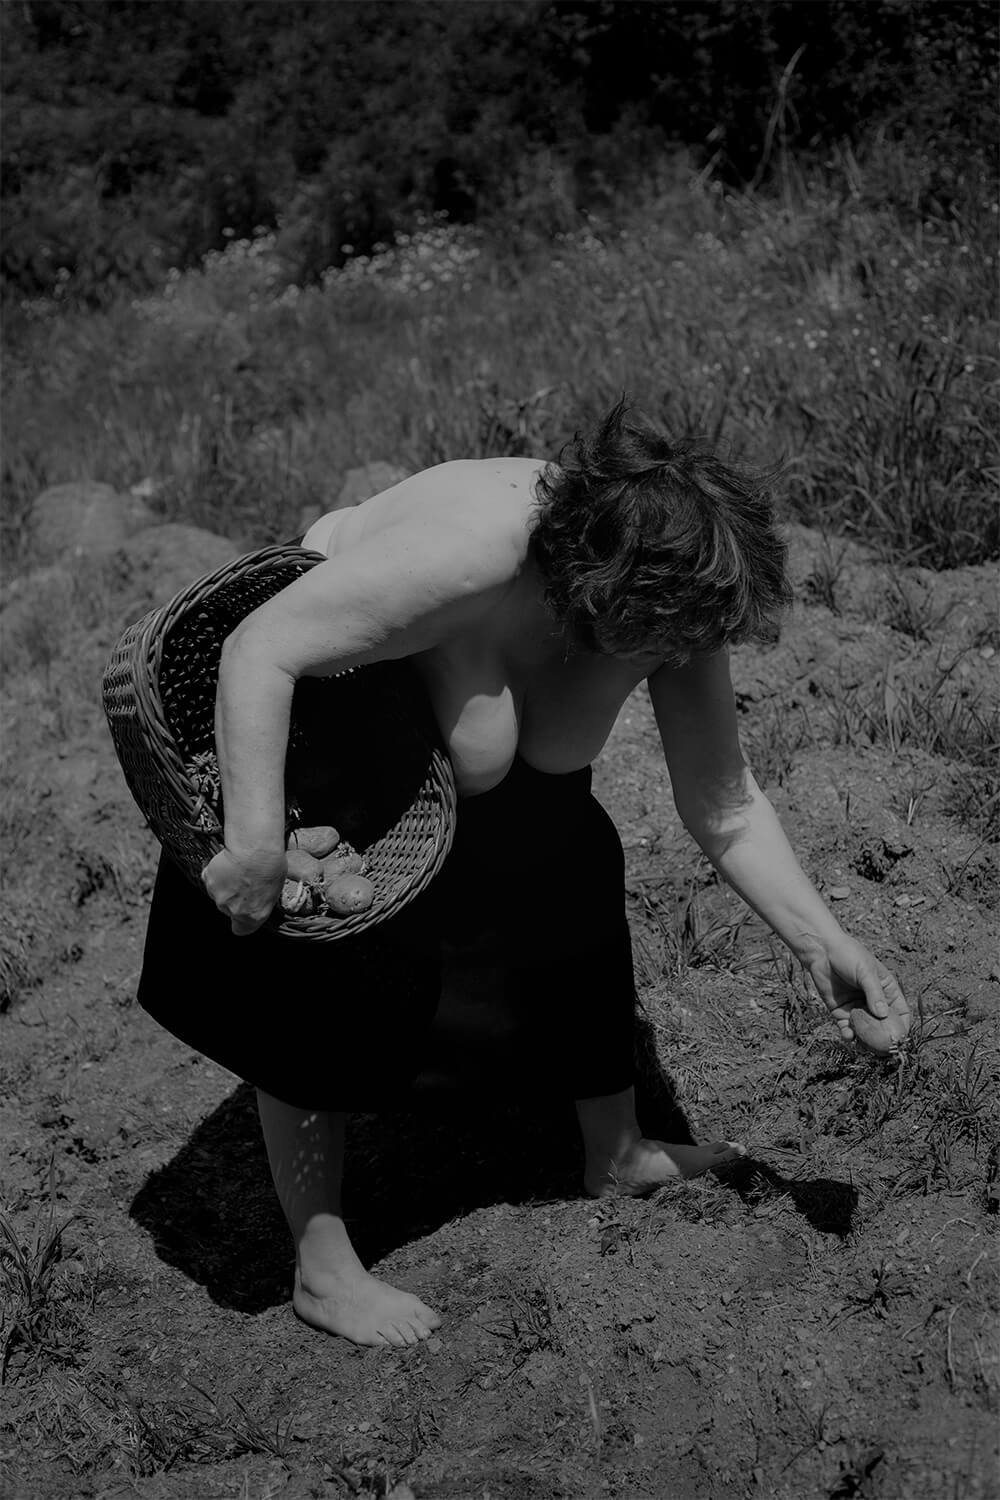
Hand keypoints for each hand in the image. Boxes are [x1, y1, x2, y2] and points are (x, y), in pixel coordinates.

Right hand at [202, 845, 285, 935]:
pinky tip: (227, 863)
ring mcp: (218, 896)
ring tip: (238, 869)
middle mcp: (234, 910)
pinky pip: (210, 878)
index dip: (242, 922)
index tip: (244, 913)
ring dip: (225, 885)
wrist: (255, 850)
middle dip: (235, 897)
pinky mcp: (208, 880)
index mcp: (254, 916)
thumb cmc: (270, 867)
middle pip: (229, 908)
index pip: (242, 930)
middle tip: (245, 880)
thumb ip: (260, 901)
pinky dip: (216, 872)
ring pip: (219, 893)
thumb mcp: (274, 890)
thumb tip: (256, 899)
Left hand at [798, 932, 910, 1050]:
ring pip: (866, 1030)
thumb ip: (874, 993)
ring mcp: (857, 1008)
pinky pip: (847, 1028)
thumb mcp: (865, 971)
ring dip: (865, 1039)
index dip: (902, 1026)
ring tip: (864, 1045)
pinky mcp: (840, 1011)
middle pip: (883, 1025)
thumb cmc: (848, 955)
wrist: (821, 951)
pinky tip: (848, 1035)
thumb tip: (883, 1014)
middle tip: (882, 1050)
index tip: (900, 1038)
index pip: (901, 1012)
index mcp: (886, 990)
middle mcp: (874, 1002)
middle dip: (883, 1038)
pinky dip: (848, 1034)